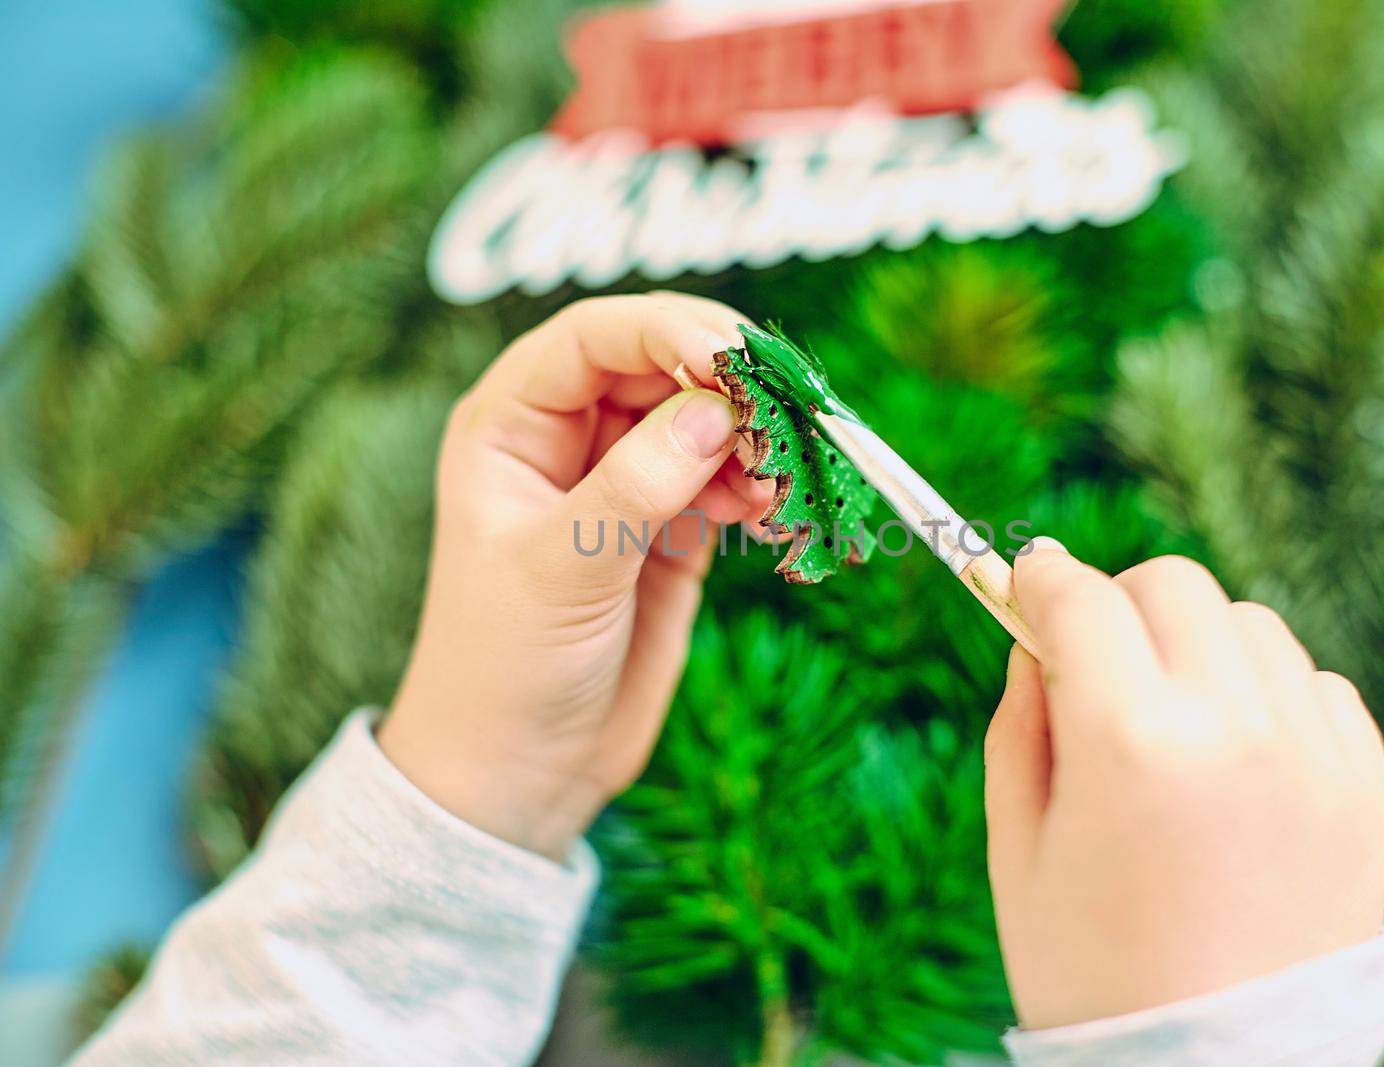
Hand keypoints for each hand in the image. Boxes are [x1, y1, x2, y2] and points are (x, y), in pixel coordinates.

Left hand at [380, 293, 770, 859]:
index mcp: (511, 423)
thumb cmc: (505, 663)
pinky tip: (777, 513)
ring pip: (707, 420)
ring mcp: (626, 479)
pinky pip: (730, 478)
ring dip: (756, 440)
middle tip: (787, 416)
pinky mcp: (674, 527)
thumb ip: (637, 484)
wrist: (523, 768)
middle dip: (729, 385)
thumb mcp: (562, 568)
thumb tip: (717, 408)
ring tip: (783, 483)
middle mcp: (568, 436)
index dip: (667, 331)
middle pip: (663, 366)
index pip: (594, 338)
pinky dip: (763, 486)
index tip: (736, 359)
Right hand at [984, 541, 1383, 1029]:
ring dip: (1198, 649)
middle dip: (1120, 606)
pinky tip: (1239, 759)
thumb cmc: (1091, 971)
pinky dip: (1271, 698)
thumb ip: (1018, 719)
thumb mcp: (1017, 845)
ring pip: (1250, 626)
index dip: (1040, 580)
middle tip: (1097, 660)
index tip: (1028, 581)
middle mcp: (1234, 729)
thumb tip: (1036, 637)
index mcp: (1130, 743)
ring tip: (1175, 721)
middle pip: (1174, 586)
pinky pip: (1318, 685)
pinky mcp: (1368, 789)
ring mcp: (1314, 757)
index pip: (1080, 597)